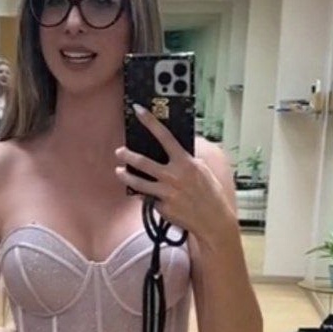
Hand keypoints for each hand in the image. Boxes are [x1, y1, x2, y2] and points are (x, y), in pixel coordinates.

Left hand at [115, 105, 231, 241]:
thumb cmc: (210, 194)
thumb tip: (173, 149)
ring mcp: (166, 193)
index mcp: (185, 162)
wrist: (213, 220)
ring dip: (126, 176)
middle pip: (143, 162)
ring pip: (138, 182)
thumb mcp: (202, 170)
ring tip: (120, 171)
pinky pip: (148, 198)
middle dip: (128, 155)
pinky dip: (146, 195)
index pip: (164, 136)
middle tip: (120, 151)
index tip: (138, 110)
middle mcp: (173, 176)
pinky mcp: (162, 207)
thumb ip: (186, 159)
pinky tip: (145, 194)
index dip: (150, 121)